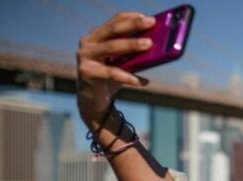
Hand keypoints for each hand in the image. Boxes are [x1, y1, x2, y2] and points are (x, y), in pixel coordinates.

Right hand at [76, 12, 153, 129]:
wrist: (94, 101)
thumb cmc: (111, 78)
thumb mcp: (124, 63)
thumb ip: (134, 53)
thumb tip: (157, 45)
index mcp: (97, 35)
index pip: (115, 21)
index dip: (132, 17)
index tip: (150, 17)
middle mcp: (88, 42)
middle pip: (113, 30)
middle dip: (134, 25)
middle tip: (152, 23)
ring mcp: (85, 56)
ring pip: (111, 47)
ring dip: (132, 44)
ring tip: (149, 44)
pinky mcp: (86, 72)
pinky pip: (111, 73)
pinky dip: (129, 77)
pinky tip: (143, 81)